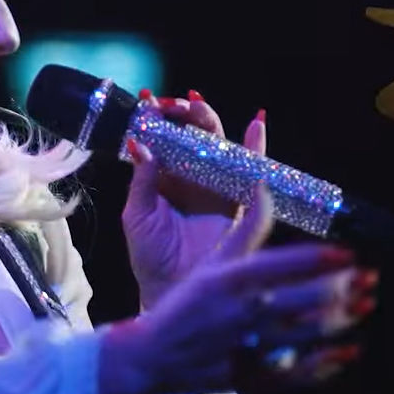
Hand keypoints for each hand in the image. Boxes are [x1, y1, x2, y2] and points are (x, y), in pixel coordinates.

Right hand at [98, 182, 374, 393]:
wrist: (153, 357)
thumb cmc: (186, 305)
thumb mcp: (214, 262)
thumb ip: (246, 227)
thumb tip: (265, 185)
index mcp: (232, 280)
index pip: (285, 265)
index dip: (321, 259)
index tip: (349, 252)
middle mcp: (243, 312)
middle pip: (303, 298)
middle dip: (341, 288)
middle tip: (370, 278)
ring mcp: (249, 348)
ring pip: (305, 332)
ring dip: (341, 319)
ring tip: (365, 304)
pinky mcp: (253, 377)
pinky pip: (297, 372)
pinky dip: (326, 364)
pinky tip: (349, 352)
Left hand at [122, 90, 264, 309]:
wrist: (173, 291)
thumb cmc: (151, 257)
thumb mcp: (137, 215)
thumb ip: (142, 179)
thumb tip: (140, 143)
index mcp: (163, 179)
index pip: (163, 140)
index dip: (157, 120)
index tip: (148, 102)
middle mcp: (190, 178)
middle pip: (192, 136)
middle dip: (184, 115)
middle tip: (173, 103)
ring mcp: (214, 187)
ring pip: (217, 145)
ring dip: (210, 122)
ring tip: (198, 105)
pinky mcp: (236, 200)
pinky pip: (250, 169)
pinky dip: (255, 145)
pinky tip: (256, 123)